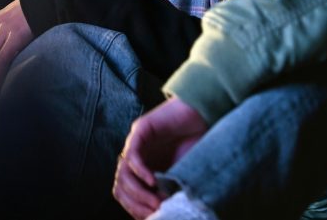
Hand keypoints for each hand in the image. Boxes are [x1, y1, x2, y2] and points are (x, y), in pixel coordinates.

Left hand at [113, 97, 208, 218]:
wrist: (205, 116)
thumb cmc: (197, 145)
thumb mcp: (182, 175)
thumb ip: (169, 191)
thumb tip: (162, 215)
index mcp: (142, 169)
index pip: (127, 196)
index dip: (137, 210)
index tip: (155, 217)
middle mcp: (135, 157)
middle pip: (120, 187)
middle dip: (136, 205)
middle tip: (155, 211)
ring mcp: (135, 143)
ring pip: (122, 174)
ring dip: (138, 193)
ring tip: (156, 201)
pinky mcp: (141, 130)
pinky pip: (132, 155)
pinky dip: (140, 171)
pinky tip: (154, 181)